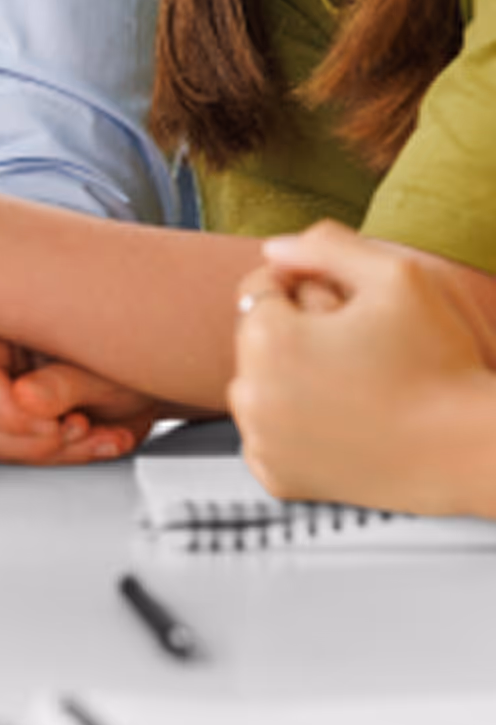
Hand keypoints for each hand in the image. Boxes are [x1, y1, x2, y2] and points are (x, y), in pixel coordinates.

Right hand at [0, 329, 161, 465]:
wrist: (150, 378)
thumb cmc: (127, 359)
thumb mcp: (105, 367)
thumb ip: (65, 382)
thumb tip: (23, 398)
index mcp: (5, 331)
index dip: (8, 411)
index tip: (55, 423)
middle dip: (34, 440)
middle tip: (79, 428)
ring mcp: (0, 398)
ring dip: (54, 453)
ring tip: (95, 433)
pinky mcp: (17, 430)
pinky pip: (21, 460)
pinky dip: (67, 460)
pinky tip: (98, 440)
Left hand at [231, 222, 495, 515]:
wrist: (474, 450)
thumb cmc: (442, 362)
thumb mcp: (396, 275)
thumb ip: (326, 245)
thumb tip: (274, 249)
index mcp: (267, 338)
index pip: (260, 287)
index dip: (305, 287)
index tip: (347, 308)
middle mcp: (251, 393)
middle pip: (254, 338)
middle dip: (293, 332)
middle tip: (355, 349)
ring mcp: (262, 441)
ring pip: (257, 385)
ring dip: (286, 377)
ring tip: (348, 382)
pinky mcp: (278, 479)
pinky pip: (267, 435)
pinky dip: (290, 427)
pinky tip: (337, 420)